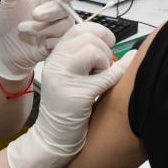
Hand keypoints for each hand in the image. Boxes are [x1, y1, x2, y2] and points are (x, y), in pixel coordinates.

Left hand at [0, 0, 77, 79]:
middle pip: (66, 7)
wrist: (5, 48)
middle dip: (49, 12)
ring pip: (64, 25)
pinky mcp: (60, 43)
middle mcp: (58, 10)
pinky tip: (37, 42)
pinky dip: (48, 41)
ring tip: (24, 29)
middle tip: (33, 15)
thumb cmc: (9, 21)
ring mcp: (60, 27)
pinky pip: (63, 40)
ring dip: (42, 28)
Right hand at [7, 24, 135, 167]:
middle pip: (88, 37)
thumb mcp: (71, 76)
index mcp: (55, 56)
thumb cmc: (67, 107)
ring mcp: (63, 79)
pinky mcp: (76, 96)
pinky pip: (105, 77)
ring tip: (100, 79)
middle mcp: (55, 63)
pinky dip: (116, 76)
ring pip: (93, 51)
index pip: (79, 28)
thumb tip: (114, 42)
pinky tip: (115, 79)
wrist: (52, 138)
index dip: (99, 32)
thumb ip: (85, 57)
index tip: (109, 43)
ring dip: (105, 63)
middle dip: (104, 50)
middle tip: (103, 68)